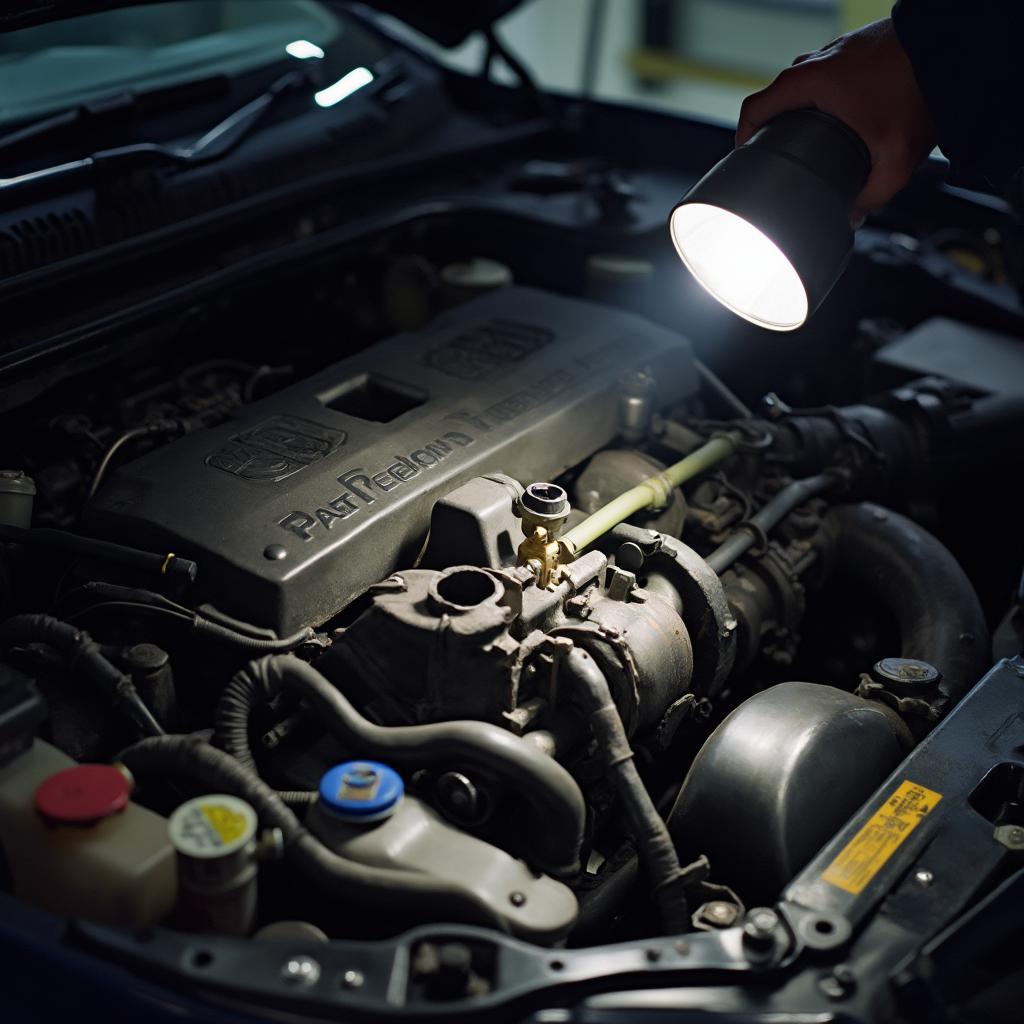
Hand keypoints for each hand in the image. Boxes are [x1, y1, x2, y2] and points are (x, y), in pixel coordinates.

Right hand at [736, 18, 935, 219]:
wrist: (956, 45)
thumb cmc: (923, 89)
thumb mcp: (897, 157)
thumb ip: (873, 194)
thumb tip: (854, 215)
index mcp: (812, 84)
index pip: (754, 107)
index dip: (742, 134)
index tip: (743, 154)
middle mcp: (818, 61)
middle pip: (775, 95)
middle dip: (769, 124)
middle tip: (773, 151)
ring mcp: (837, 49)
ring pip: (799, 81)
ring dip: (795, 107)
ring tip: (804, 135)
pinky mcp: (856, 45)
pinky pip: (822, 70)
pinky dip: (819, 92)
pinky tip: (838, 113)